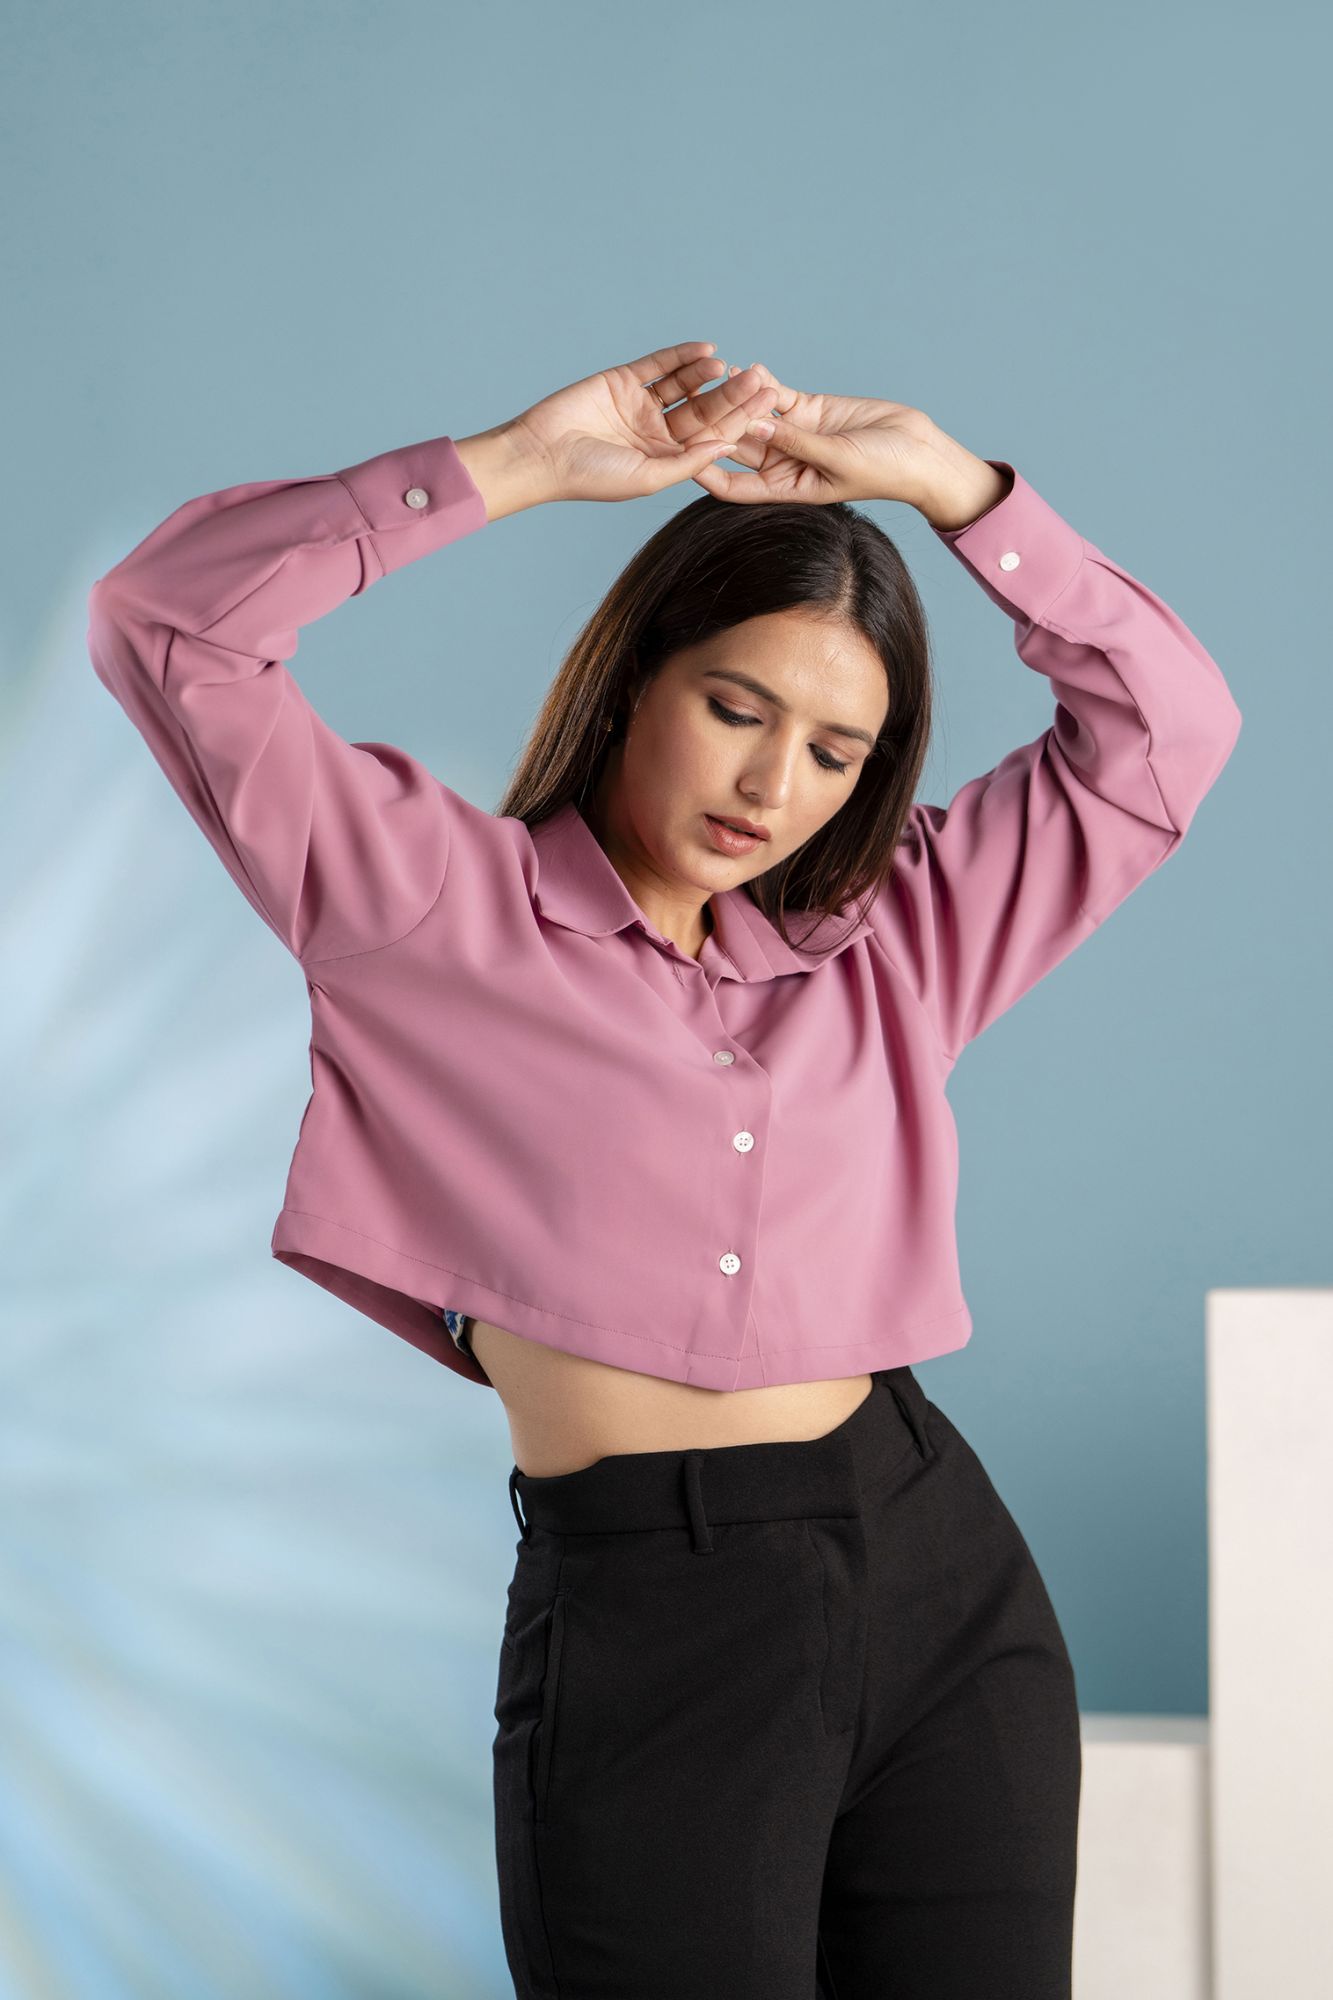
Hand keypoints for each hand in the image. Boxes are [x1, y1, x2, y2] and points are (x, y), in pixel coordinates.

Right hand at [505, 343, 780, 503]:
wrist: (542, 453)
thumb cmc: (592, 476)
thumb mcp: (648, 476)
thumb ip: (688, 462)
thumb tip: (727, 446)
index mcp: (666, 460)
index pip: (710, 438)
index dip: (738, 423)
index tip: (767, 410)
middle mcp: (656, 433)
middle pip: (703, 410)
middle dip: (731, 396)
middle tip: (760, 379)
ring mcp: (640, 406)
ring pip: (684, 386)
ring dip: (707, 375)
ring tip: (730, 365)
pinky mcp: (622, 381)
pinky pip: (657, 365)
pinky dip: (680, 356)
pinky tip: (704, 349)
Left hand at [690, 365, 943, 507]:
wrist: (917, 450)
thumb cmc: (883, 470)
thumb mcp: (836, 458)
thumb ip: (796, 442)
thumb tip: (755, 425)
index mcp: (785, 489)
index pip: (736, 487)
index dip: (710, 473)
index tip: (686, 460)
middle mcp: (783, 463)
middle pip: (741, 446)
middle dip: (717, 428)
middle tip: (689, 409)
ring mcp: (793, 435)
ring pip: (756, 416)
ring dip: (738, 400)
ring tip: (715, 380)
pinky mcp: (808, 409)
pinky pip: (778, 395)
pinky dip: (764, 383)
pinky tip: (746, 368)